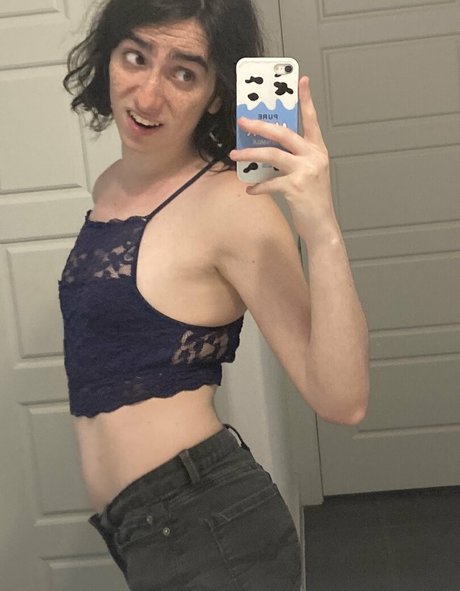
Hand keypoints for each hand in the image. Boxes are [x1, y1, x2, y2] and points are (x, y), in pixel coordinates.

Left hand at [229, 76, 337, 241]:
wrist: (322, 226)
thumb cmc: (313, 201)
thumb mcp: (308, 174)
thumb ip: (293, 160)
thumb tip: (267, 152)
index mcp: (318, 151)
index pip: (311, 120)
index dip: (306, 100)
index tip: (301, 80)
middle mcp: (314, 157)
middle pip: (285, 133)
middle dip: (261, 125)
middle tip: (243, 121)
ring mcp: (306, 172)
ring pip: (273, 155)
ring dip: (251, 154)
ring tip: (235, 154)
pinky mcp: (296, 188)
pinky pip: (270, 182)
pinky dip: (258, 186)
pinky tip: (250, 189)